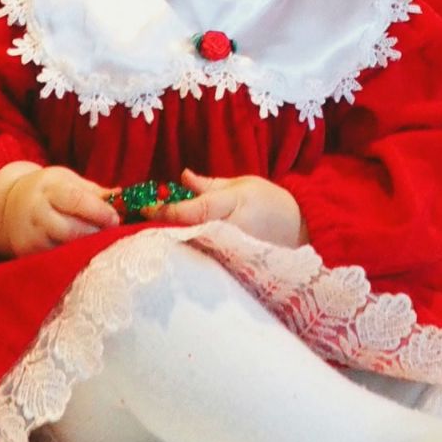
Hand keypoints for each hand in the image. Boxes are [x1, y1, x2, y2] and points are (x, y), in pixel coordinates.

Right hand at [0, 163, 119, 257]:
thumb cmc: (49, 191)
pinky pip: (56, 258)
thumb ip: (94, 192)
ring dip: (87, 247)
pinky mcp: (27, 253)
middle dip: (95, 233)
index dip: (99, 212)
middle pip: (71, 230)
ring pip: (65, 248)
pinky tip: (82, 251)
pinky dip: (73, 256)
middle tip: (110, 232)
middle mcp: (36, 212)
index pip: (75, 200)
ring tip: (98, 241)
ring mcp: (30, 235)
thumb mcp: (68, 181)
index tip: (115, 219)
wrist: (9, 205)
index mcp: (49, 188)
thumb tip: (121, 196)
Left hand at [147, 169, 307, 247]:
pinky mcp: (233, 265)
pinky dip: (190, 254)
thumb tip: (183, 177)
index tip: (145, 207)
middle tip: (141, 222)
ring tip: (153, 237)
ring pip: (195, 248)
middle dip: (164, 228)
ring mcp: (232, 252)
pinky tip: (178, 250)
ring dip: (173, 242)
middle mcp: (230, 231)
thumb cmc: (270, 202)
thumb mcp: (241, 185)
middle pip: (188, 232)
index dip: (166, 210)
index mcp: (232, 206)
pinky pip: (206, 259)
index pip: (192, 211)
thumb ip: (209, 184)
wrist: (299, 228)